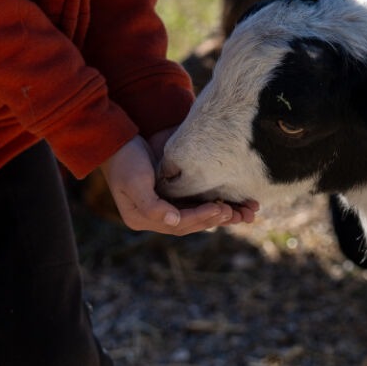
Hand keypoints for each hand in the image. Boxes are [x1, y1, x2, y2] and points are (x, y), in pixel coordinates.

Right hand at [101, 136, 257, 234]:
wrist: (119, 141)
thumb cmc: (125, 160)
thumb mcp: (135, 182)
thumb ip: (152, 205)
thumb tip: (174, 221)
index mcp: (143, 219)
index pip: (179, 224)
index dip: (201, 217)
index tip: (221, 208)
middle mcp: (157, 216)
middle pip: (192, 223)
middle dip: (218, 218)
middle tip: (243, 213)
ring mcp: (166, 204)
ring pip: (199, 214)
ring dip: (223, 213)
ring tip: (247, 212)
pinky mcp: (174, 192)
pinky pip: (198, 201)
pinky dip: (215, 201)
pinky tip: (235, 201)